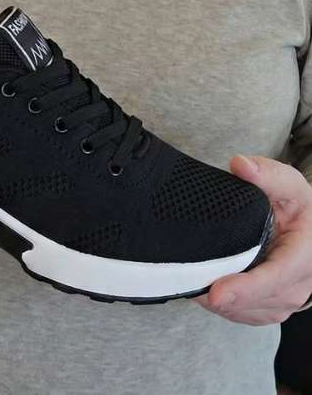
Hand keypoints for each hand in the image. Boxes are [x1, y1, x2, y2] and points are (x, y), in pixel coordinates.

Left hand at [195, 154, 311, 324]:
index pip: (272, 279)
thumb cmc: (299, 208)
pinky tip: (203, 284)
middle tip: (182, 276)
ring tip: (189, 275)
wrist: (310, 232)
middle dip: (217, 294)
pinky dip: (219, 303)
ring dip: (215, 300)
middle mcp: (295, 288)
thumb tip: (240, 165)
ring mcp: (282, 304)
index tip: (215, 292)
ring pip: (242, 311)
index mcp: (302, 257)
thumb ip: (266, 174)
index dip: (243, 288)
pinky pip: (239, 315)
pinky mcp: (268, 311)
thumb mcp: (289, 185)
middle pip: (252, 300)